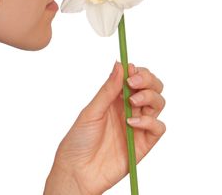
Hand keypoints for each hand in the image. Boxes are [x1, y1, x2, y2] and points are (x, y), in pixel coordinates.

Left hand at [44, 62, 165, 194]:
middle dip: (148, 80)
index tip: (131, 70)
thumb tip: (120, 64)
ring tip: (132, 103)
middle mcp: (130, 109)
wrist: (77, 172)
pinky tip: (132, 123)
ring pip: (158, 103)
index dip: (137, 71)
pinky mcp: (144, 142)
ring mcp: (138, 125)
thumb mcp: (92, 111)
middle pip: (152, 87)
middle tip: (134, 83)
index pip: (136, 78)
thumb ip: (108, 89)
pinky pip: (158, 127)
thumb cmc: (79, 140)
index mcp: (117, 98)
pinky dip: (150, 122)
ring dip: (149, 97)